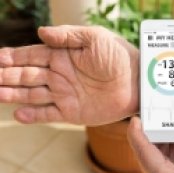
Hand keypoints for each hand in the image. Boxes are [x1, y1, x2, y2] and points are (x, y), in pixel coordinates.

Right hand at [0, 25, 138, 124]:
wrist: (138, 83)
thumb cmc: (119, 56)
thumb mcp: (94, 38)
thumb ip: (68, 36)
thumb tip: (40, 32)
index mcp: (63, 56)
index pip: (31, 56)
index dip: (12, 57)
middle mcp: (60, 75)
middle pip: (27, 75)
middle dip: (7, 76)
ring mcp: (65, 94)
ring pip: (33, 95)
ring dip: (13, 94)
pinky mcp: (73, 112)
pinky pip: (49, 114)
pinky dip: (34, 115)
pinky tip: (19, 114)